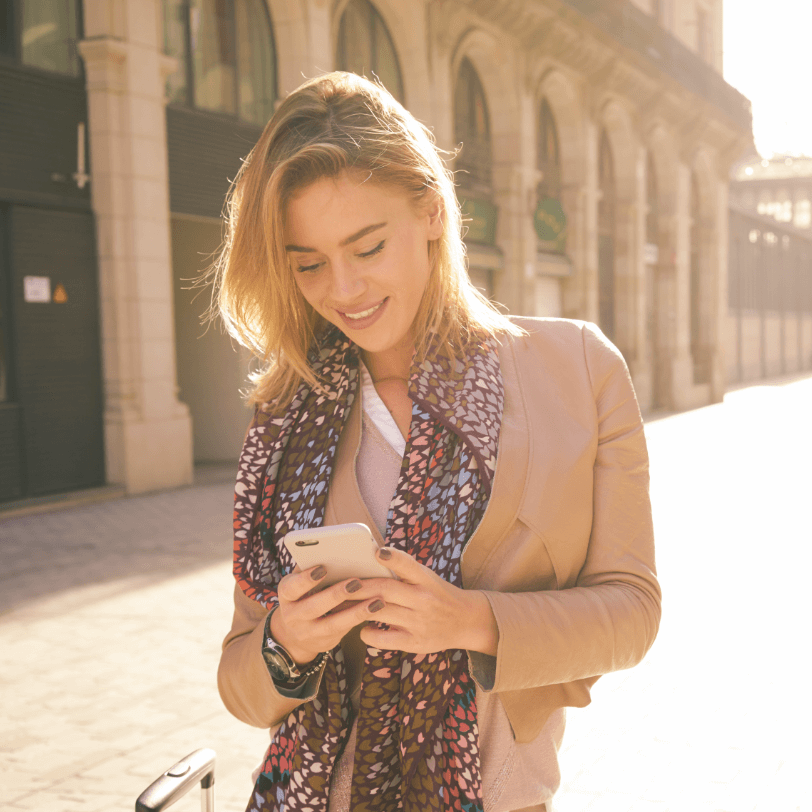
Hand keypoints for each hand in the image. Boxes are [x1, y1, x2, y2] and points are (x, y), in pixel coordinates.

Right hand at [271, 566, 384, 664]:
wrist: (294, 634)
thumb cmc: (303, 595)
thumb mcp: (299, 584)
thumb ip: (310, 568)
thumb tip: (331, 550)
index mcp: (286, 595)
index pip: (292, 587)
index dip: (306, 579)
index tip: (323, 568)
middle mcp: (293, 616)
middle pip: (314, 607)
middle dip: (336, 594)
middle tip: (356, 582)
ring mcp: (308, 633)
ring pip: (333, 624)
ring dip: (356, 612)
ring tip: (377, 601)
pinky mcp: (325, 643)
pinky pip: (344, 631)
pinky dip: (360, 619)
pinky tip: (376, 610)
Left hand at [352, 548, 498, 655]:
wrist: (466, 621)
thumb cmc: (439, 594)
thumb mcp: (428, 578)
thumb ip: (405, 571)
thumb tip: (371, 559)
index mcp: (427, 580)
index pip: (409, 565)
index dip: (393, 557)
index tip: (376, 551)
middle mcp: (424, 600)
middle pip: (386, 590)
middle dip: (360, 586)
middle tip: (340, 583)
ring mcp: (419, 622)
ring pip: (382, 612)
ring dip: (358, 607)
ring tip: (342, 603)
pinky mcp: (416, 643)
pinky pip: (385, 639)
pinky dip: (369, 633)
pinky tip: (362, 628)